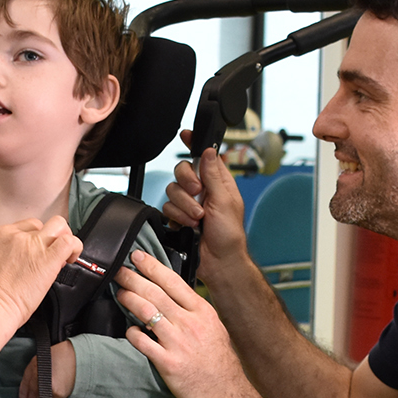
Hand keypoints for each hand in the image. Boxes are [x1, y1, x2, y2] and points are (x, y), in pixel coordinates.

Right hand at [0, 215, 82, 326]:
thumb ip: (10, 256)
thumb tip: (28, 262)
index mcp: (2, 235)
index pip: (28, 226)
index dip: (37, 239)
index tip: (38, 253)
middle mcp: (18, 236)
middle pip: (43, 223)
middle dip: (52, 237)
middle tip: (52, 254)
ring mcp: (33, 245)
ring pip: (59, 225)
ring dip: (66, 238)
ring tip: (65, 255)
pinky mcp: (48, 258)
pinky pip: (70, 242)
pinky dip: (75, 248)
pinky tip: (71, 260)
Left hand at [17, 339, 77, 397]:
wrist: (76, 356)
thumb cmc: (61, 355)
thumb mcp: (42, 359)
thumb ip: (34, 372)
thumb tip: (31, 386)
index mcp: (33, 367)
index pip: (25, 385)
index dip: (23, 395)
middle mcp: (39, 376)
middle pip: (32, 394)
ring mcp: (47, 386)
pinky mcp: (57, 392)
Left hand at [116, 250, 259, 397]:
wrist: (227, 394)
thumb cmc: (220, 364)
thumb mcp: (213, 328)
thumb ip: (194, 311)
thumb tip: (174, 296)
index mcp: (202, 312)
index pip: (173, 282)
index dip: (152, 267)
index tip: (138, 258)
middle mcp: (190, 324)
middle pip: (156, 293)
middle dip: (133, 278)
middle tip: (119, 271)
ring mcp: (179, 343)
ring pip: (147, 313)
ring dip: (129, 300)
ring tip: (119, 294)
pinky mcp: (168, 363)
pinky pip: (143, 343)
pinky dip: (132, 334)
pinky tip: (128, 330)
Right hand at [160, 134, 249, 282]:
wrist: (218, 261)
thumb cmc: (229, 235)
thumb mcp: (226, 201)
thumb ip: (214, 175)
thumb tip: (208, 151)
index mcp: (218, 181)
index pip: (204, 155)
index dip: (194, 144)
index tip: (186, 135)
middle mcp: (202, 189)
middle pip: (182, 170)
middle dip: (188, 183)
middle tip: (199, 194)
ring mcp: (189, 203)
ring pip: (172, 190)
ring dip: (185, 205)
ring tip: (199, 218)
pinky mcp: (177, 216)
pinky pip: (167, 207)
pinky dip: (178, 216)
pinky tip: (189, 225)